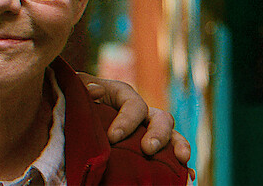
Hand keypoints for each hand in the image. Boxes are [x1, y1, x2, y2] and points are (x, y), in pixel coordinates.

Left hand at [77, 73, 191, 168]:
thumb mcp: (75, 88)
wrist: (75, 111)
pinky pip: (171, 154)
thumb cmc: (75, 98)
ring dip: (178, 145)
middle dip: (157, 134)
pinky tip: (188, 176)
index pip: (133, 105)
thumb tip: (95, 90)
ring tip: (181, 159)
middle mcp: (141, 110)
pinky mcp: (151, 146)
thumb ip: (83, 87)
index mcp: (123, 94)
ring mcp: (148, 128)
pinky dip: (181, 164)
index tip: (112, 137)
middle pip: (161, 118)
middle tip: (147, 149)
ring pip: (172, 134)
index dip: (126, 121)